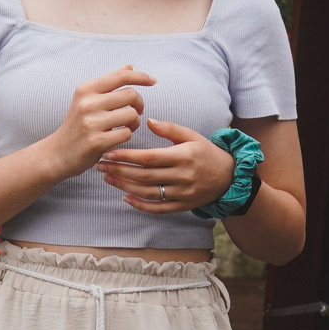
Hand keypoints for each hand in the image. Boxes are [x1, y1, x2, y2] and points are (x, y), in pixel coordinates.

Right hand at [45, 65, 147, 175]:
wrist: (58, 153)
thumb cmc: (78, 124)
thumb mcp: (87, 100)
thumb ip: (109, 83)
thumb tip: (130, 66)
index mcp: (86, 89)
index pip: (120, 76)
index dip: (141, 76)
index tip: (153, 81)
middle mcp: (88, 103)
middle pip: (130, 94)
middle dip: (139, 103)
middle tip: (135, 112)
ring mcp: (91, 122)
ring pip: (131, 115)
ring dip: (135, 122)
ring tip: (127, 127)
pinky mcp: (96, 141)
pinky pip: (126, 133)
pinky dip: (127, 135)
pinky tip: (118, 138)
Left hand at [98, 119, 234, 212]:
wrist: (229, 178)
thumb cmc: (206, 152)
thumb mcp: (192, 136)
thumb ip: (170, 129)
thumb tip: (148, 121)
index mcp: (183, 156)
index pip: (149, 158)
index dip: (127, 156)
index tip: (109, 152)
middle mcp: (182, 176)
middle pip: (145, 176)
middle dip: (119, 170)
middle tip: (100, 165)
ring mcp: (182, 193)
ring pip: (148, 192)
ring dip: (124, 186)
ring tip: (107, 177)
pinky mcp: (182, 206)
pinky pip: (158, 208)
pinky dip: (140, 205)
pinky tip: (124, 197)